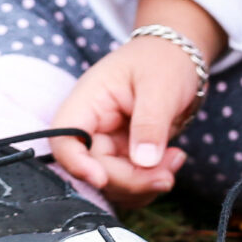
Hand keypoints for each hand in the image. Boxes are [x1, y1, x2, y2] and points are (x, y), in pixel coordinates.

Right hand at [47, 39, 197, 207]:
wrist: (178, 57)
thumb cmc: (163, 60)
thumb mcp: (160, 86)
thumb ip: (150, 123)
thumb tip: (144, 161)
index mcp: (89, 100)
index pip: (64, 137)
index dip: (75, 163)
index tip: (102, 179)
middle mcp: (93, 124)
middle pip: (94, 168)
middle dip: (130, 180)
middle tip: (167, 176)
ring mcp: (109, 141)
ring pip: (113, 181)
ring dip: (144, 184)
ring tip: (175, 160)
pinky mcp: (126, 153)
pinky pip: (130, 181)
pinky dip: (151, 181)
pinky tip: (173, 160)